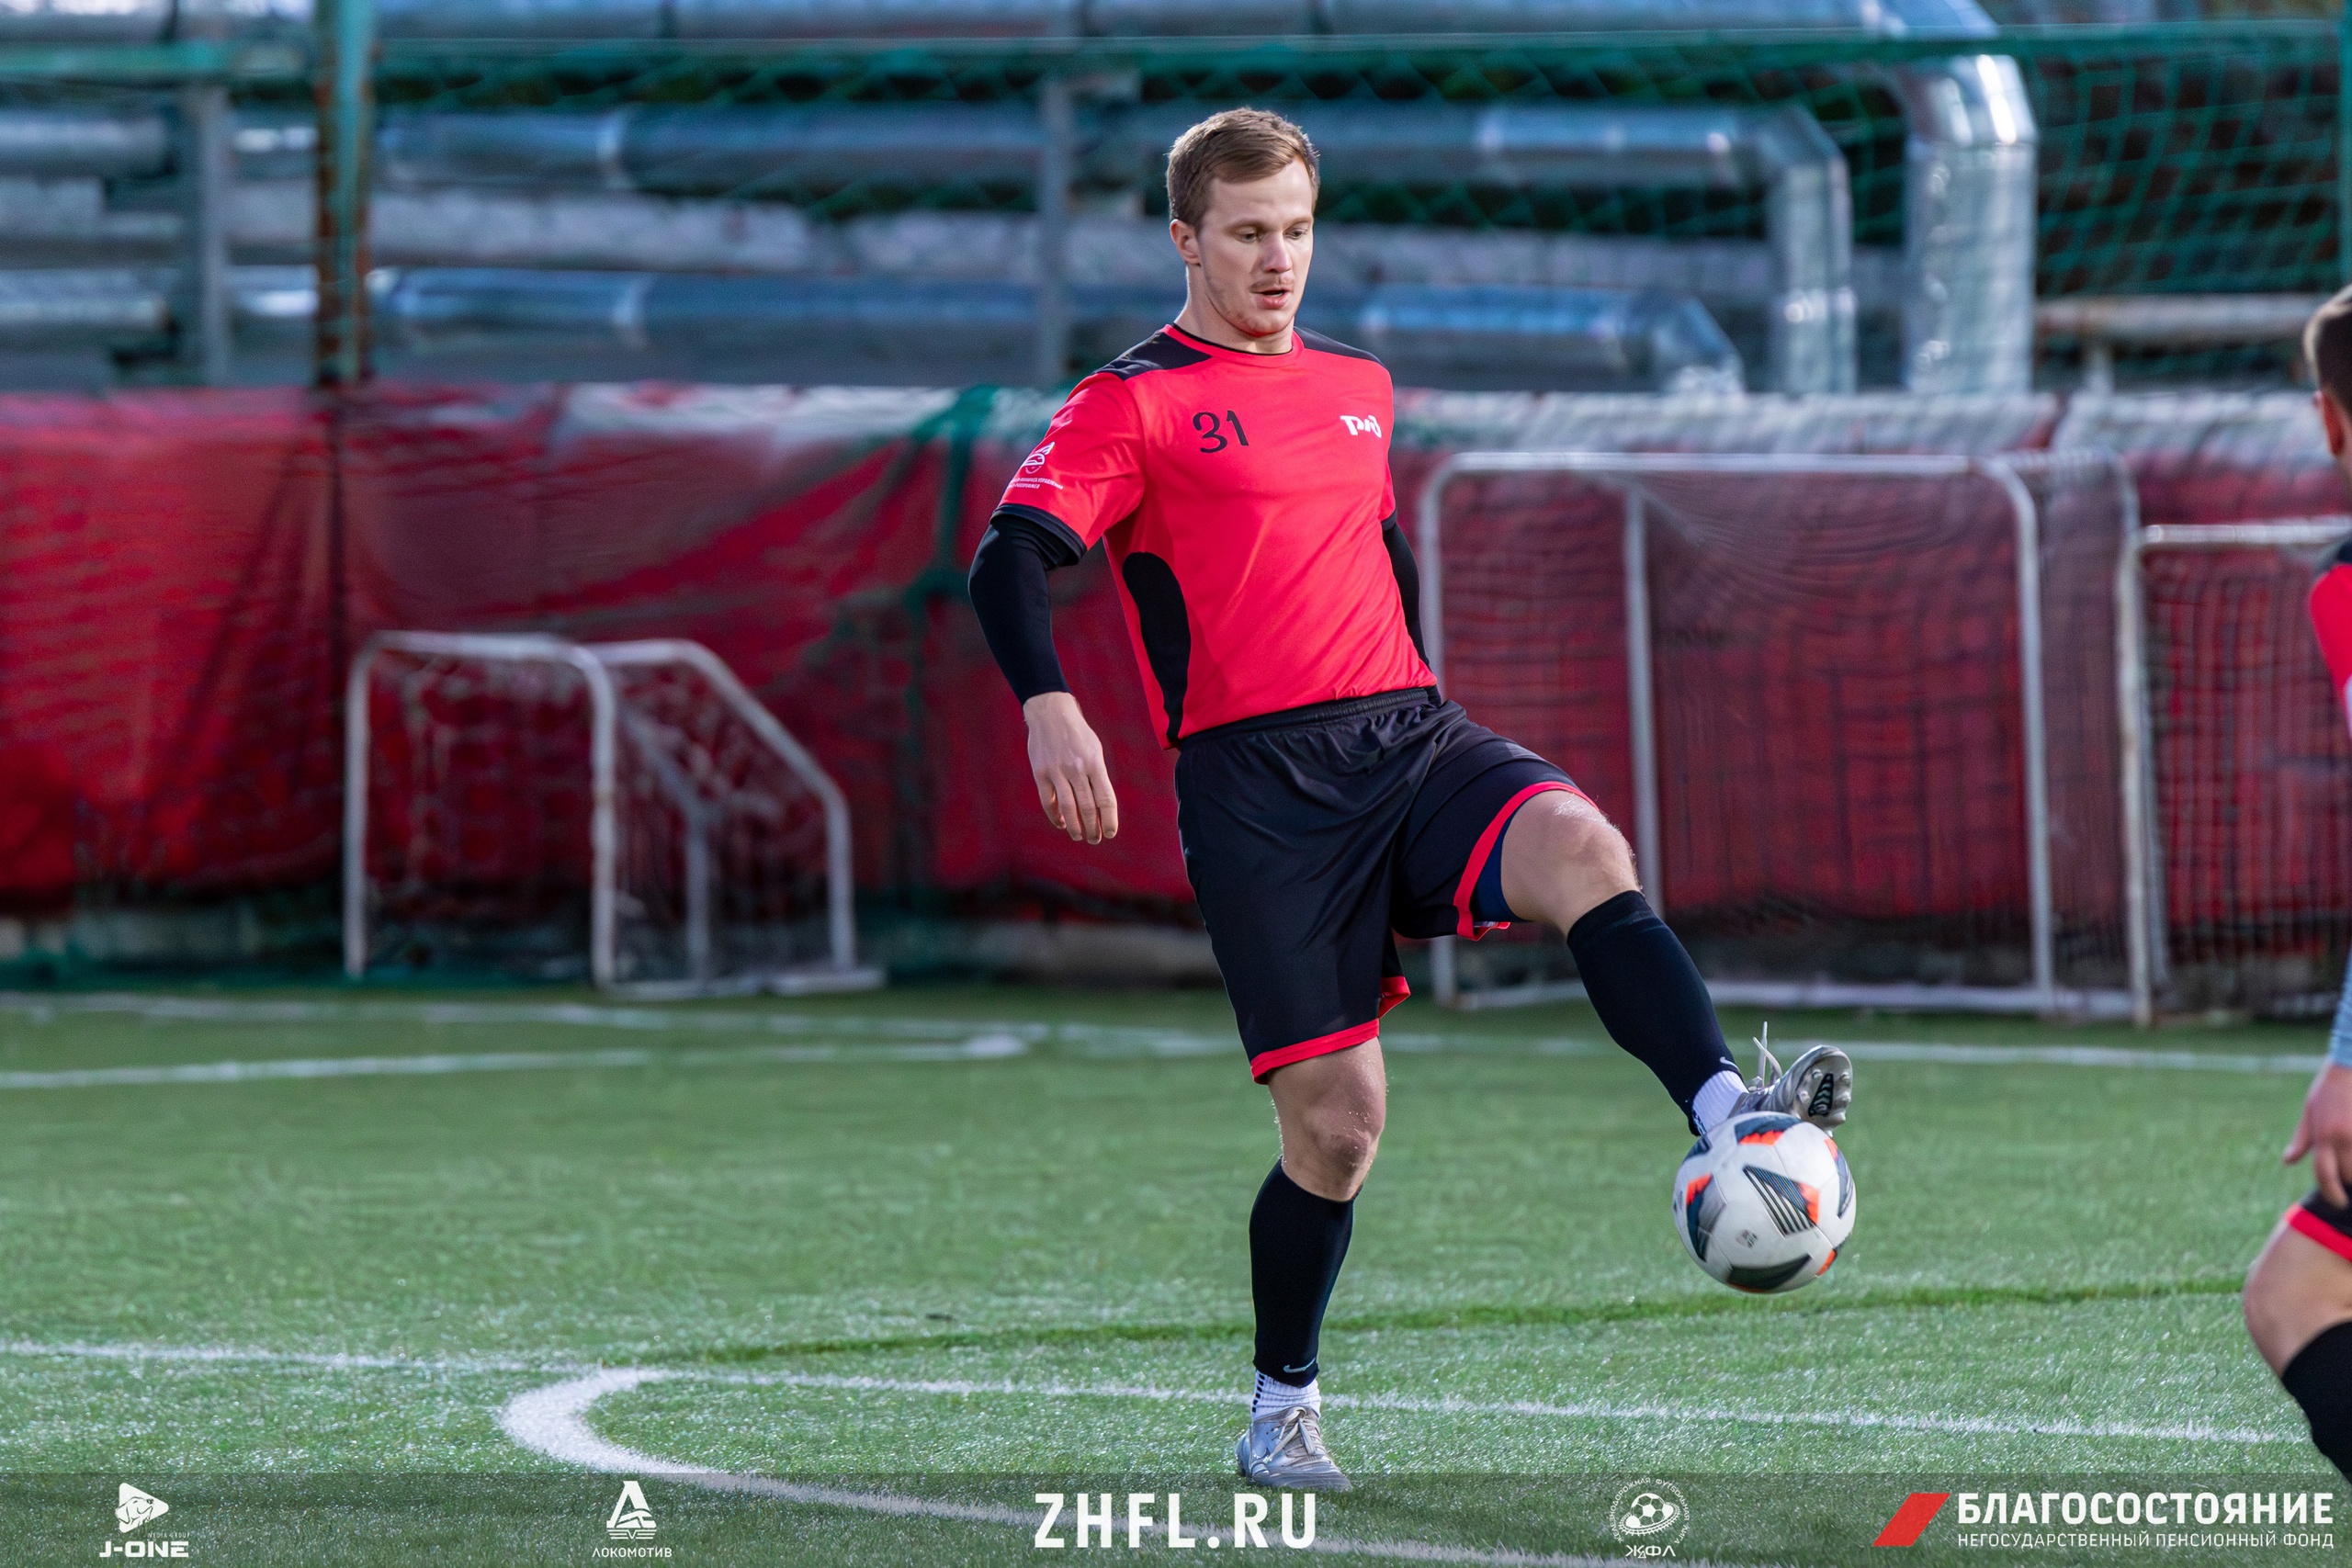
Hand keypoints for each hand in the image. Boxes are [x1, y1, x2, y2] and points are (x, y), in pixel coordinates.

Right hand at [1024, 691, 1118, 844]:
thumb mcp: (1094, 749)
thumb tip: (1100, 804)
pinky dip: (1055, 815)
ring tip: (1079, 836)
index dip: (1109, 819)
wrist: (1051, 713)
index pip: (1105, 798)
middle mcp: (1077, 768)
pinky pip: (1048, 801)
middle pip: (1087, 807)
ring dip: (1075, 826)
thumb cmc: (1077, 733)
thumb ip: (1098, 775)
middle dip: (1092, 827)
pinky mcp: (1041, 772)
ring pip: (1068, 808)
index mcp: (1094, 763)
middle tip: (1095, 839)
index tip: (1110, 833)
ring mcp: (1057, 771)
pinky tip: (1061, 823)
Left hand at [2285, 1060, 2351, 1207]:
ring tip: (2350, 1161)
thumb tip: (2287, 1162)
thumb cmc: (2327, 1090)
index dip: (2331, 1193)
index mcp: (2323, 1135)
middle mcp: (2341, 1137)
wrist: (2348, 1068)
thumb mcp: (2310, 1113)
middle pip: (2348, 1175)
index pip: (2324, 1174)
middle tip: (2348, 1177)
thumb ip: (2302, 1140)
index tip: (2338, 1202)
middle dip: (2349, 1180)